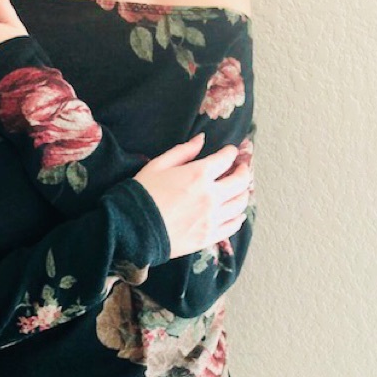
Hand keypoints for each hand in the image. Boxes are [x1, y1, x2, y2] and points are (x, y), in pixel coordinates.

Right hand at [134, 134, 250, 259]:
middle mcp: (211, 196)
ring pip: (240, 204)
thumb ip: (183, 151)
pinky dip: (238, 219)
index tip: (231, 152)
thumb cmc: (142, 194)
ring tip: (240, 191)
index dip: (231, 153)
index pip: (226, 159)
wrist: (132, 228)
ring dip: (243, 194)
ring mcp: (211, 218)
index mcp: (199, 175)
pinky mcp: (207, 236)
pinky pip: (232, 227)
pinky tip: (238, 214)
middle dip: (244, 172)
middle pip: (240, 182)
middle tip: (242, 169)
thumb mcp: (158, 165)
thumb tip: (201, 139)